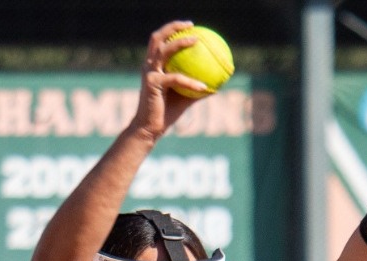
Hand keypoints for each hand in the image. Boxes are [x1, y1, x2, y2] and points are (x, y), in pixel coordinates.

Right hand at [131, 21, 205, 139]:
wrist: (149, 128)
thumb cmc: (166, 113)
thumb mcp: (185, 99)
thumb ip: (197, 89)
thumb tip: (217, 85)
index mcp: (154, 66)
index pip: (161, 42)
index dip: (173, 30)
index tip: (190, 27)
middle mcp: (149, 66)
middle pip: (157, 38)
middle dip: (172, 27)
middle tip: (191, 25)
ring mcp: (149, 73)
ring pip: (163, 51)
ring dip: (179, 42)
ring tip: (196, 40)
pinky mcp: (151, 84)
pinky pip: (175, 78)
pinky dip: (191, 82)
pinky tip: (205, 86)